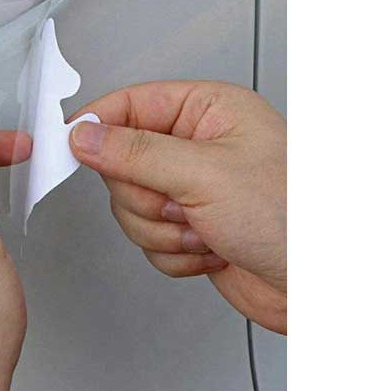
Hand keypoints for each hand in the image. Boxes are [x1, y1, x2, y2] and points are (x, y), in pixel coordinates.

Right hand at [69, 82, 285, 333]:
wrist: (322, 284)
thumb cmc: (294, 215)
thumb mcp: (204, 173)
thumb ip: (134, 152)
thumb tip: (85, 135)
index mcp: (206, 111)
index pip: (129, 105)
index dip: (97, 127)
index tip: (69, 145)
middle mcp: (196, 147)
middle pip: (121, 164)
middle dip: (146, 195)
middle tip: (177, 201)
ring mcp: (192, 189)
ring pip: (130, 206)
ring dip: (161, 229)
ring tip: (202, 228)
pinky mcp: (189, 228)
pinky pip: (147, 239)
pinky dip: (173, 252)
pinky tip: (209, 249)